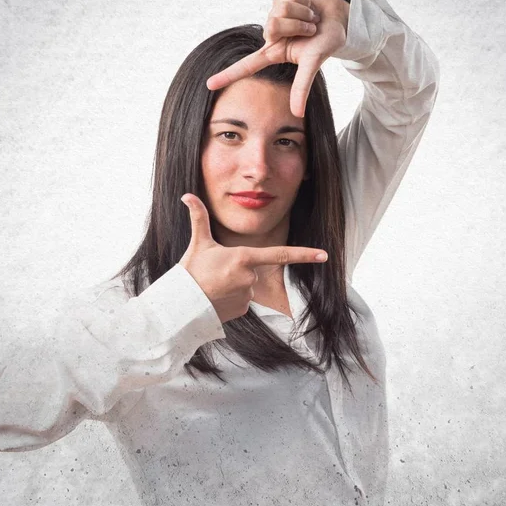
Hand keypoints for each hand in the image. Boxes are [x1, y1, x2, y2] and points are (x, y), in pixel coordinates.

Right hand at [178, 193, 327, 323]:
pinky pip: (243, 300)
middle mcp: (250, 277)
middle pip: (252, 268)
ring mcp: (248, 296)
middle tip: (215, 272)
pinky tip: (216, 298)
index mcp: (244, 258)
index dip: (304, 254)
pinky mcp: (243, 310)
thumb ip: (198, 217)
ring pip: (247, 285)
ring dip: (233, 284)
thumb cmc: (191, 272)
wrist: (182, 305)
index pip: (280, 255)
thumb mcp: (198, 243)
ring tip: (213, 286)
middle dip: (237, 268)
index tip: (324, 255)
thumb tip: (187, 195)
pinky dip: (232, 298)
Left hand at [206, 0, 349, 117]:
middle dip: (296, 26)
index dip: (227, 75)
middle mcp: (271, 35)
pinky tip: (310, 7)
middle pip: (271, 27)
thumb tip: (297, 114)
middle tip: (310, 29)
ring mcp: (275, 15)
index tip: (209, 85)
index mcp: (273, 53)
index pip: (246, 66)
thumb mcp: (313, 65)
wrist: (339, 18)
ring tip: (312, 19)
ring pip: (279, 12)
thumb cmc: (325, 43)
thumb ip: (301, 88)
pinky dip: (304, 3)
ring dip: (302, 15)